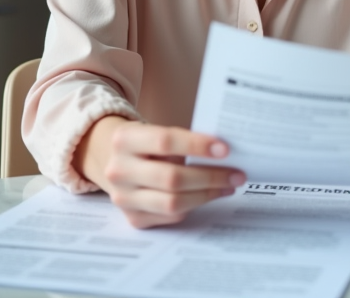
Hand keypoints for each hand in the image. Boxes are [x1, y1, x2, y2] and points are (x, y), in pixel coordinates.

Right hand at [76, 116, 245, 228]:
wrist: (113, 161)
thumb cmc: (146, 144)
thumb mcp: (156, 131)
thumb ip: (183, 141)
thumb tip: (224, 153)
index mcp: (124, 139)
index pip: (165, 141)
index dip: (197, 145)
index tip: (225, 149)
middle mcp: (119, 170)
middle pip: (171, 177)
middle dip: (210, 176)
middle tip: (237, 173)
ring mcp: (123, 198)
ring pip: (173, 202)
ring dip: (207, 194)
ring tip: (228, 185)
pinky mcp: (133, 218)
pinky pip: (171, 216)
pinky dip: (194, 205)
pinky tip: (208, 195)